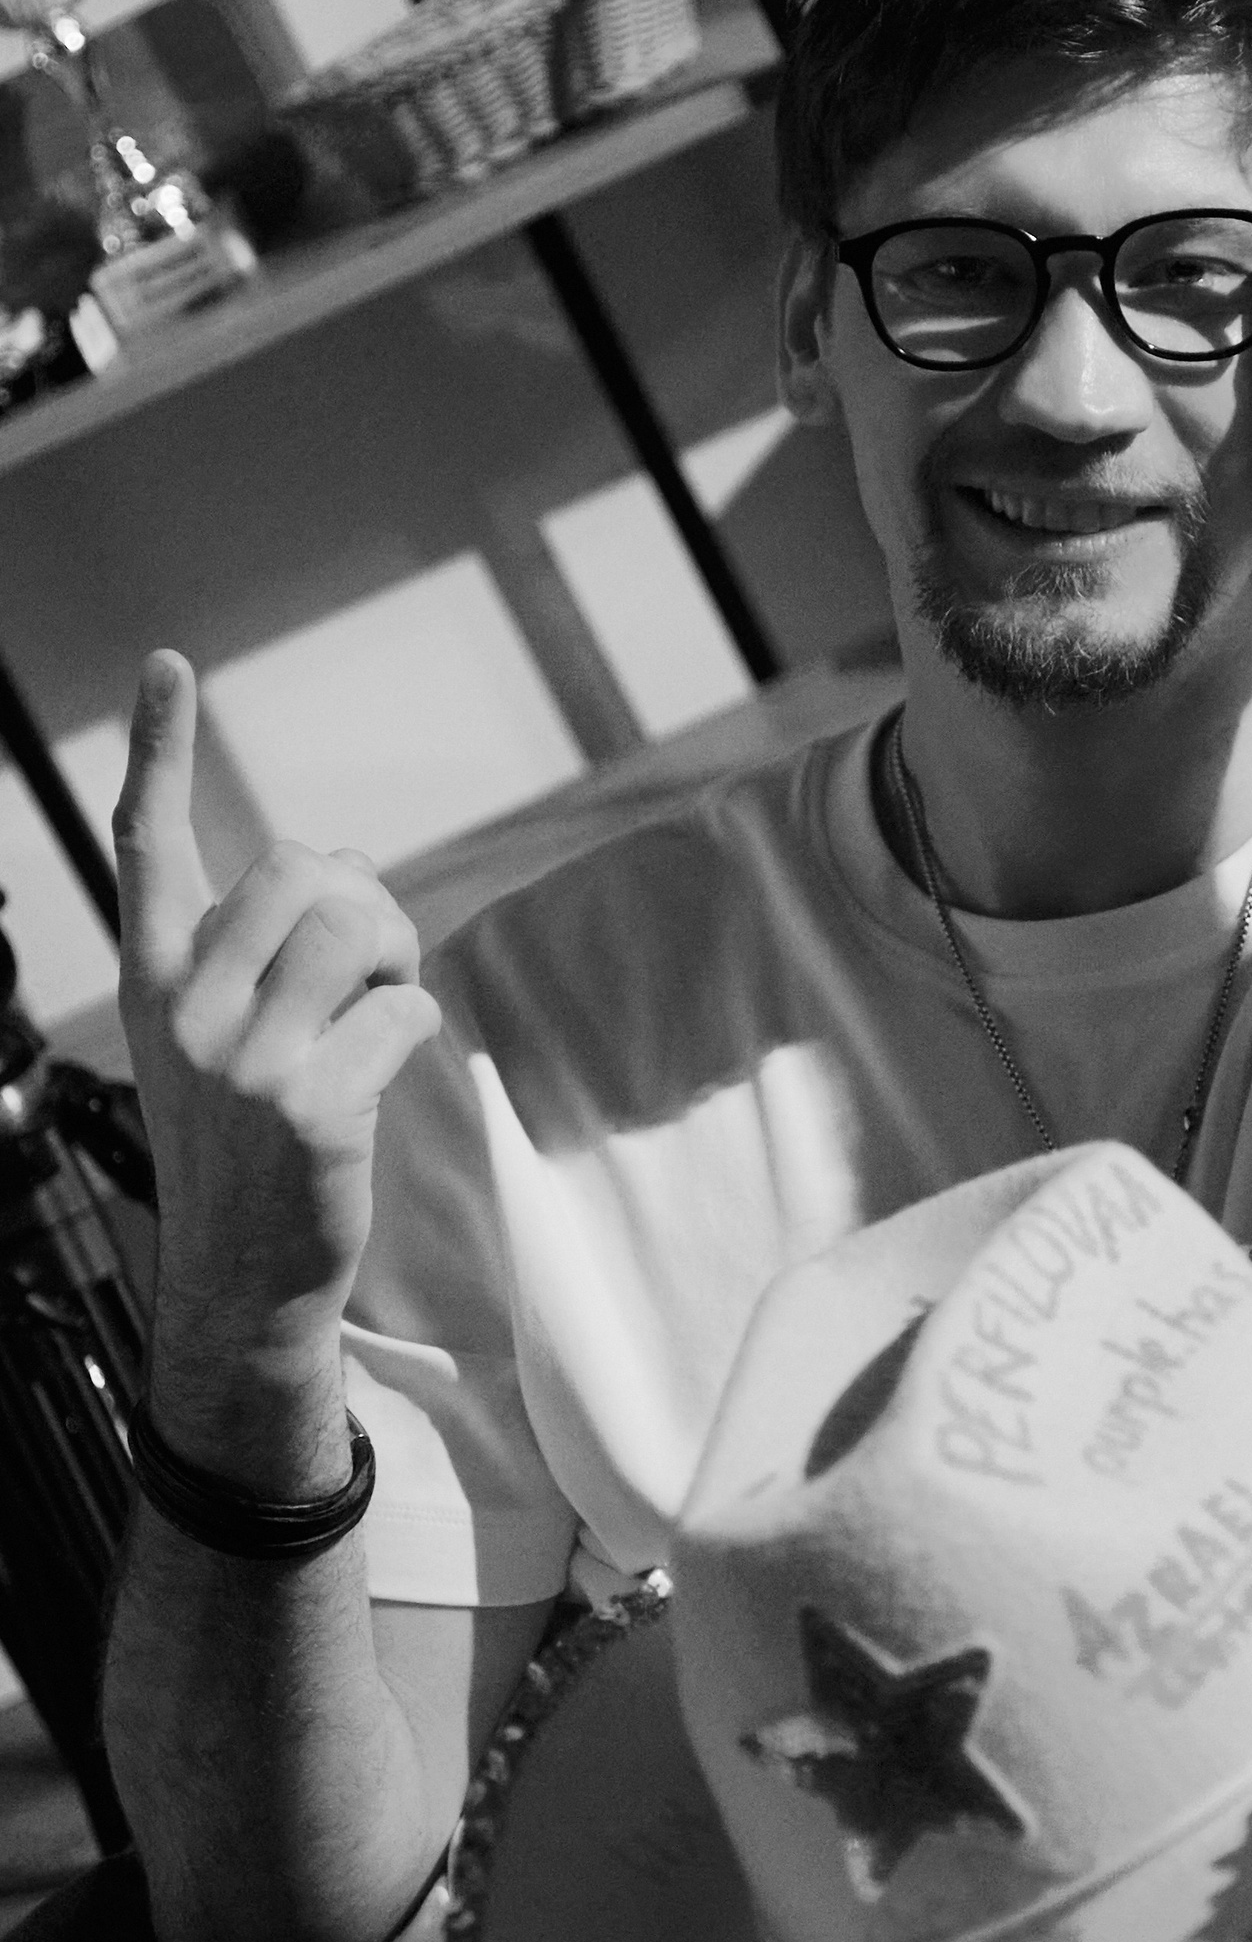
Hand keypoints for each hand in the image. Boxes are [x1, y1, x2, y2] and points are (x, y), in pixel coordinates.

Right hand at [114, 650, 440, 1343]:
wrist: (242, 1275)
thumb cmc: (249, 1141)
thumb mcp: (228, 1035)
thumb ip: (268, 949)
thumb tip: (351, 867)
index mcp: (153, 980)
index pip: (148, 844)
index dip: (160, 749)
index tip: (168, 666)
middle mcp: (183, 1009)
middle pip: (299, 870)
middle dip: (362, 900)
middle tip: (372, 962)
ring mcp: (242, 1060)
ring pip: (352, 922)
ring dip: (395, 951)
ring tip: (381, 998)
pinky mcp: (309, 1106)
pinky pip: (402, 1007)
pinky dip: (414, 1022)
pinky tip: (384, 1065)